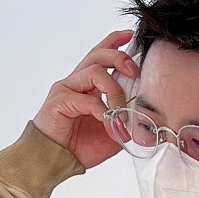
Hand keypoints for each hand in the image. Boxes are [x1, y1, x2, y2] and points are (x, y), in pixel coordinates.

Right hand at [33, 29, 139, 169]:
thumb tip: (143, 118)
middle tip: (134, 70)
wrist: (55, 162)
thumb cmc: (78, 147)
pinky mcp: (59, 102)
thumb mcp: (111, 133)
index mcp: (87, 86)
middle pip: (98, 55)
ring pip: (94, 71)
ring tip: (119, 110)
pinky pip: (86, 99)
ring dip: (114, 89)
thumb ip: (125, 121)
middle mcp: (75, 83)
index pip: (100, 54)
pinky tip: (106, 122)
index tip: (130, 35)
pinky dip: (101, 110)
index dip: (114, 42)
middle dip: (119, 57)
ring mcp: (66, 90)